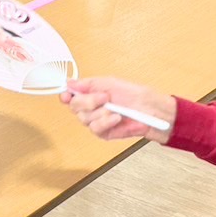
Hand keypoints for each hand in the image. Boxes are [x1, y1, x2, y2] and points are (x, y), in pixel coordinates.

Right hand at [62, 77, 176, 143]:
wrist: (150, 111)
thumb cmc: (134, 95)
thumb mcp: (110, 83)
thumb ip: (88, 84)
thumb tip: (69, 83)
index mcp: (90, 94)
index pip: (69, 95)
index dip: (65, 95)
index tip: (67, 94)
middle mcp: (90, 108)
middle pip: (75, 107)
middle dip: (89, 101)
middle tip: (105, 97)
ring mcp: (96, 121)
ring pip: (85, 119)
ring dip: (101, 113)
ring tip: (116, 110)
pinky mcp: (104, 133)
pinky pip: (96, 129)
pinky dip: (107, 122)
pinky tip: (117, 119)